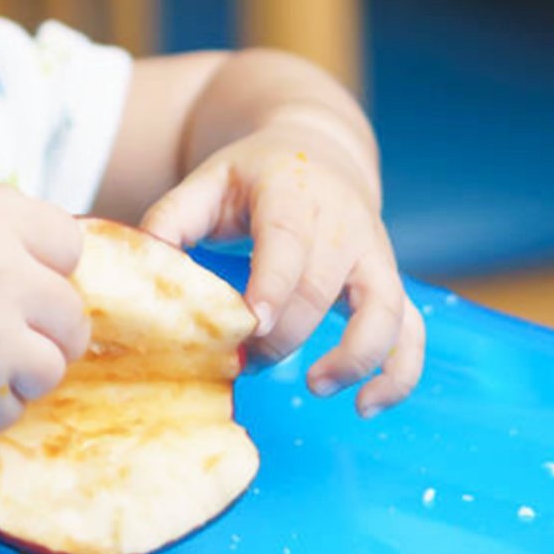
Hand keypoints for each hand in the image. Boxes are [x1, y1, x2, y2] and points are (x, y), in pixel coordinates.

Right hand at [0, 185, 90, 433]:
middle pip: (73, 314)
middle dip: (44, 323)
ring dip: (22, 367)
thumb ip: (20, 226)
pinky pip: (16, 408)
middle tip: (0, 323)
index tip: (12, 272)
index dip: (45, 263)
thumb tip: (78, 267)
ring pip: (53, 367)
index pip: (70, 246)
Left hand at [141, 119, 422, 416]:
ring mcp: (374, 253)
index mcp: (291, 193)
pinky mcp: (390, 281)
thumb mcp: (210, 180)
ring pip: (386, 309)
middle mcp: (342, 223)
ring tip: (314, 385)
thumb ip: (172, 218)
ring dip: (355, 356)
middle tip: (242, 363)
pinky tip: (366, 405)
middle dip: (283, 337)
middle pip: (322, 288)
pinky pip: (411, 330)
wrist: (321, 149)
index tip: (251, 326)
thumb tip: (142, 265)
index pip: (288, 242)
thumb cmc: (255, 175)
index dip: (273, 286)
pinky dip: (399, 372)